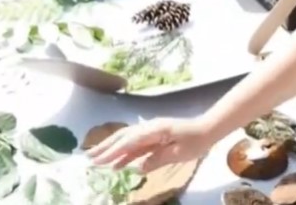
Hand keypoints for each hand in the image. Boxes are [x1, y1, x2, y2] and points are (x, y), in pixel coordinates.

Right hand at [88, 117, 216, 172]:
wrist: (207, 129)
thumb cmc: (195, 141)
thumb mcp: (178, 153)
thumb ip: (158, 159)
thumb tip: (139, 167)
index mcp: (154, 130)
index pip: (129, 142)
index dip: (113, 152)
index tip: (99, 161)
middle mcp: (149, 128)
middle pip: (123, 137)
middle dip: (105, 147)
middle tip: (88, 157)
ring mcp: (150, 132)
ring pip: (126, 139)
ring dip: (111, 148)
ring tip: (96, 158)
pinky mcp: (153, 137)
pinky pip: (135, 145)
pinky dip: (123, 153)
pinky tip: (117, 163)